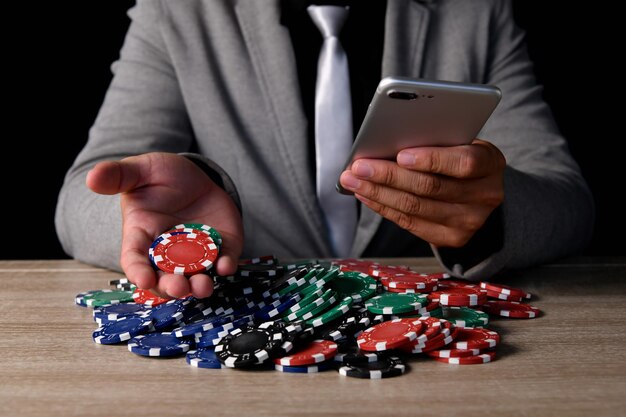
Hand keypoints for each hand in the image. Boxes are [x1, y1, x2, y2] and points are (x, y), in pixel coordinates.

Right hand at [86, 152, 243, 297]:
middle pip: (165, 278)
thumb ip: (118, 175)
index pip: (135, 259)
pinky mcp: (220, 247)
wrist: (196, 176)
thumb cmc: (161, 176)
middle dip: (171, 287)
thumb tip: (92, 177)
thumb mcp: (140, 170)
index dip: (137, 272)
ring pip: (195, 277)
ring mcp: (195, 253)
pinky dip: (226, 266)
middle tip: (178, 288)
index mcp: (142, 236)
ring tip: (203, 286)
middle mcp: (168, 252)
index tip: (142, 280)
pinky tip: (227, 266)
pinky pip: (224, 261)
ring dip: (199, 286)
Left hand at [339, 139, 504, 247]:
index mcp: (491, 163)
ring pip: (415, 207)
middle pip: (431, 188)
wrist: (482, 192)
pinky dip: (383, 207)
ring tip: (352, 180)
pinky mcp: (451, 238)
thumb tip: (387, 142)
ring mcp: (469, 222)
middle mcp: (485, 195)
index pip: (464, 163)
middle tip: (359, 166)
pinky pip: (410, 223)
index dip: (432, 160)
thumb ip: (436, 141)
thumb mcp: (461, 142)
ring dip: (378, 193)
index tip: (401, 154)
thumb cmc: (461, 157)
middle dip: (389, 176)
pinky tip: (365, 195)